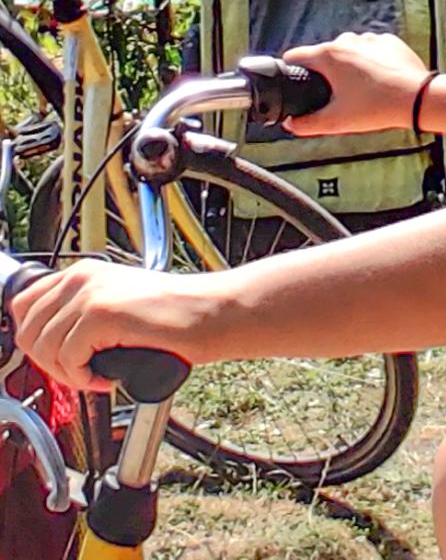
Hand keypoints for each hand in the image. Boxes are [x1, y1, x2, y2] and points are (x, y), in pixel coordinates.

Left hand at [11, 260, 218, 391]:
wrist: (215, 312)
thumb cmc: (181, 314)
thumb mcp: (122, 304)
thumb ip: (87, 314)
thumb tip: (56, 344)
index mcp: (84, 272)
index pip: (26, 305)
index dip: (37, 339)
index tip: (60, 357)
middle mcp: (81, 277)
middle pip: (28, 330)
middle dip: (49, 362)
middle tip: (79, 372)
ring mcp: (89, 294)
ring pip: (44, 349)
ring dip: (68, 374)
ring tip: (97, 376)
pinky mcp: (100, 315)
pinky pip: (68, 359)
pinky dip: (84, 378)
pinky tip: (109, 377)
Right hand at [282, 32, 429, 135]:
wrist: (417, 99)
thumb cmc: (377, 108)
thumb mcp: (336, 121)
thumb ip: (308, 124)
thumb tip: (291, 124)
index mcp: (328, 55)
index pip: (295, 56)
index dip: (292, 70)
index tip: (298, 82)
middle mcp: (347, 41)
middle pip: (323, 54)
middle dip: (325, 73)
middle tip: (337, 96)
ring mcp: (370, 39)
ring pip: (349, 51)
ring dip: (349, 66)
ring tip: (360, 90)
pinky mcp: (389, 42)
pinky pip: (372, 50)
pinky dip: (371, 62)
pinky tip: (379, 80)